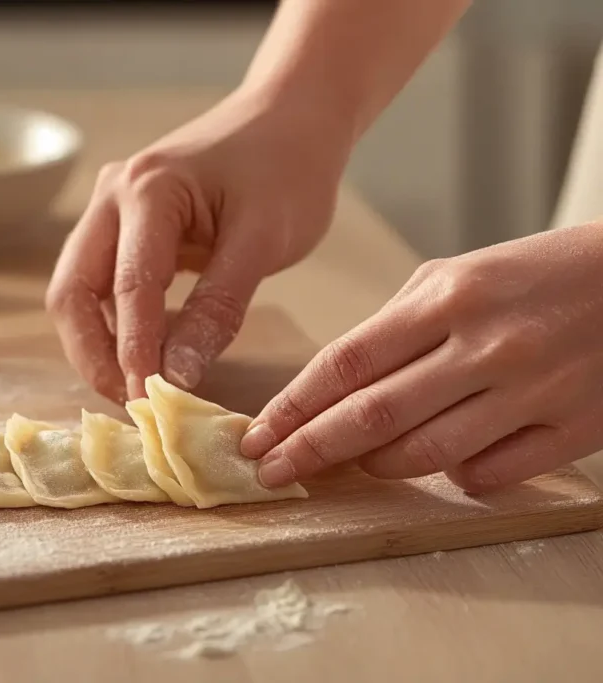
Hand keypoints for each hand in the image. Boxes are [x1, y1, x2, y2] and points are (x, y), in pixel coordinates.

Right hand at [46, 89, 350, 401]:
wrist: (290, 118)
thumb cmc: (287, 169)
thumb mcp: (263, 240)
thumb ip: (218, 309)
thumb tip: (178, 377)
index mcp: (146, 190)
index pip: (128, 286)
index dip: (135, 351)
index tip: (148, 404)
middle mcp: (111, 198)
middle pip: (71, 292)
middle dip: (94, 355)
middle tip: (132, 403)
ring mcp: (109, 211)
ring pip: (77, 293)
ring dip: (99, 345)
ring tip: (139, 388)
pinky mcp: (121, 229)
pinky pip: (101, 287)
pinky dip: (116, 327)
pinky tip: (147, 355)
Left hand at [243, 223, 602, 491]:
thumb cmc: (536, 275)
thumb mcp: (457, 276)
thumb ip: (396, 327)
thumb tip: (337, 388)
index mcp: (448, 298)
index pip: (346, 363)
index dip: (293, 406)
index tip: (256, 435)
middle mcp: (484, 346)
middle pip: (372, 415)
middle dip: (309, 449)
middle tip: (269, 473)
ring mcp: (530, 391)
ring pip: (425, 454)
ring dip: (374, 467)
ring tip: (349, 466)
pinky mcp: (572, 429)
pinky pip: (488, 474)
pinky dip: (452, 476)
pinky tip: (440, 464)